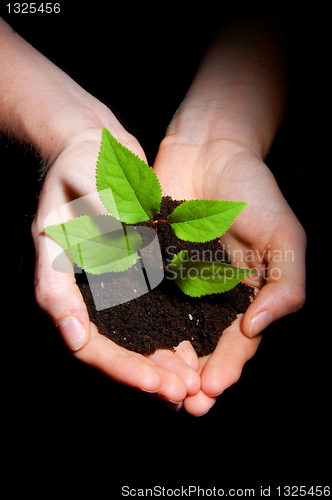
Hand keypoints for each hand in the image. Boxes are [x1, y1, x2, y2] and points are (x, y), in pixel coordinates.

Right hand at [31, 126, 200, 403]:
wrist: (97, 146)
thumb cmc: (81, 164)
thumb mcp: (76, 199)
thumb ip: (78, 253)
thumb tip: (85, 317)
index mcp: (62, 279)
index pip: (87, 341)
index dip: (121, 367)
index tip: (156, 382)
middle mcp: (86, 290)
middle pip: (114, 350)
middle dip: (148, 374)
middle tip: (184, 393)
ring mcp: (110, 283)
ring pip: (134, 338)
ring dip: (162, 362)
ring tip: (195, 381)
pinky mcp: (133, 272)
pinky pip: (150, 313)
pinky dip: (170, 333)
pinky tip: (195, 348)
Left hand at [153, 135, 305, 414]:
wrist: (210, 151)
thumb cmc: (254, 192)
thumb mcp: (285, 237)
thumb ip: (285, 284)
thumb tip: (257, 326)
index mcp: (247, 294)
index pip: (239, 343)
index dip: (228, 368)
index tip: (211, 390)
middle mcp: (212, 295)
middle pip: (203, 347)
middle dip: (194, 376)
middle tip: (183, 403)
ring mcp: (181, 282)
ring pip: (171, 332)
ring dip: (166, 361)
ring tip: (156, 384)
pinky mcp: (152, 265)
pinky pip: (144, 299)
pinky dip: (140, 323)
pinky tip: (130, 344)